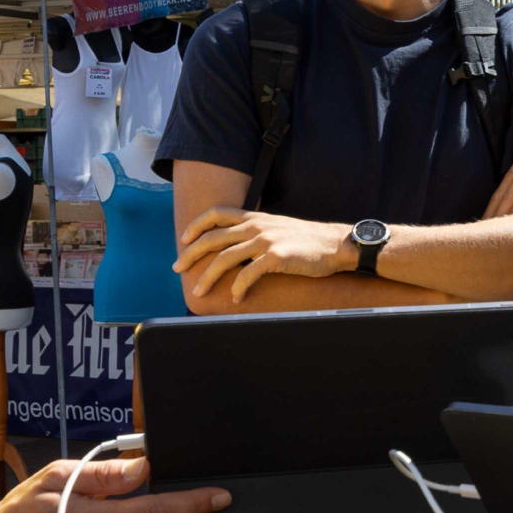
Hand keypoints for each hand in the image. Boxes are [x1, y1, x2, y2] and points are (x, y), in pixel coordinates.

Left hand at [174, 207, 354, 301]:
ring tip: (199, 292)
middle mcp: (256, 226)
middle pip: (213, 238)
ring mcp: (265, 240)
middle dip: (191, 254)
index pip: (216, 213)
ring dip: (208, 277)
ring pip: (225, 258)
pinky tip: (235, 298)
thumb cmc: (306, 240)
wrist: (334, 244)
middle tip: (177, 268)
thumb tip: (236, 245)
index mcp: (254, 217)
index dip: (196, 225)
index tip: (183, 239)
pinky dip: (238, 288)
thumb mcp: (277, 227)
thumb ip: (256, 232)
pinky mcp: (276, 257)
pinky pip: (248, 274)